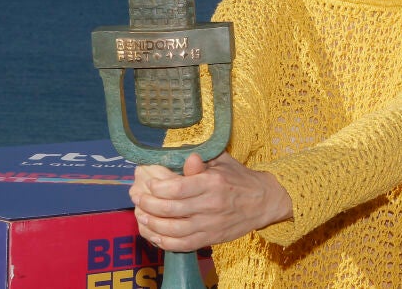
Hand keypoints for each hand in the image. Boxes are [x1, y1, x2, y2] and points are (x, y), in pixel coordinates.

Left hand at [130, 152, 292, 252]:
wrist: (264, 201)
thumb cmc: (239, 178)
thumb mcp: (223, 162)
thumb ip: (202, 161)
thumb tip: (187, 157)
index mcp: (212, 182)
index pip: (177, 188)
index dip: (157, 188)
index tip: (148, 184)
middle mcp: (210, 204)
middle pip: (171, 209)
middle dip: (148, 205)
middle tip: (138, 199)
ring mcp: (211, 224)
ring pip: (173, 229)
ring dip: (152, 224)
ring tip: (141, 216)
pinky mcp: (211, 238)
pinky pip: (184, 244)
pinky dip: (166, 242)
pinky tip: (155, 235)